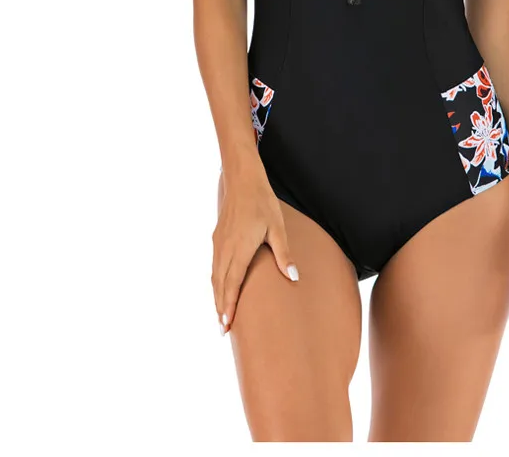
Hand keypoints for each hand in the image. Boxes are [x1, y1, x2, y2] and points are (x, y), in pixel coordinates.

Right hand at [212, 169, 298, 334]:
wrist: (242, 179)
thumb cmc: (262, 201)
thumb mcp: (277, 227)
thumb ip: (283, 253)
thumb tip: (294, 277)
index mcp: (240, 248)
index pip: (232, 283)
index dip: (229, 305)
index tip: (227, 324)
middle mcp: (225, 248)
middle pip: (220, 284)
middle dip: (221, 308)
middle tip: (223, 329)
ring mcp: (219, 243)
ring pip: (214, 276)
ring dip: (217, 296)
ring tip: (220, 315)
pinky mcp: (217, 237)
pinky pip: (214, 266)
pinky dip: (216, 282)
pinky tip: (220, 287)